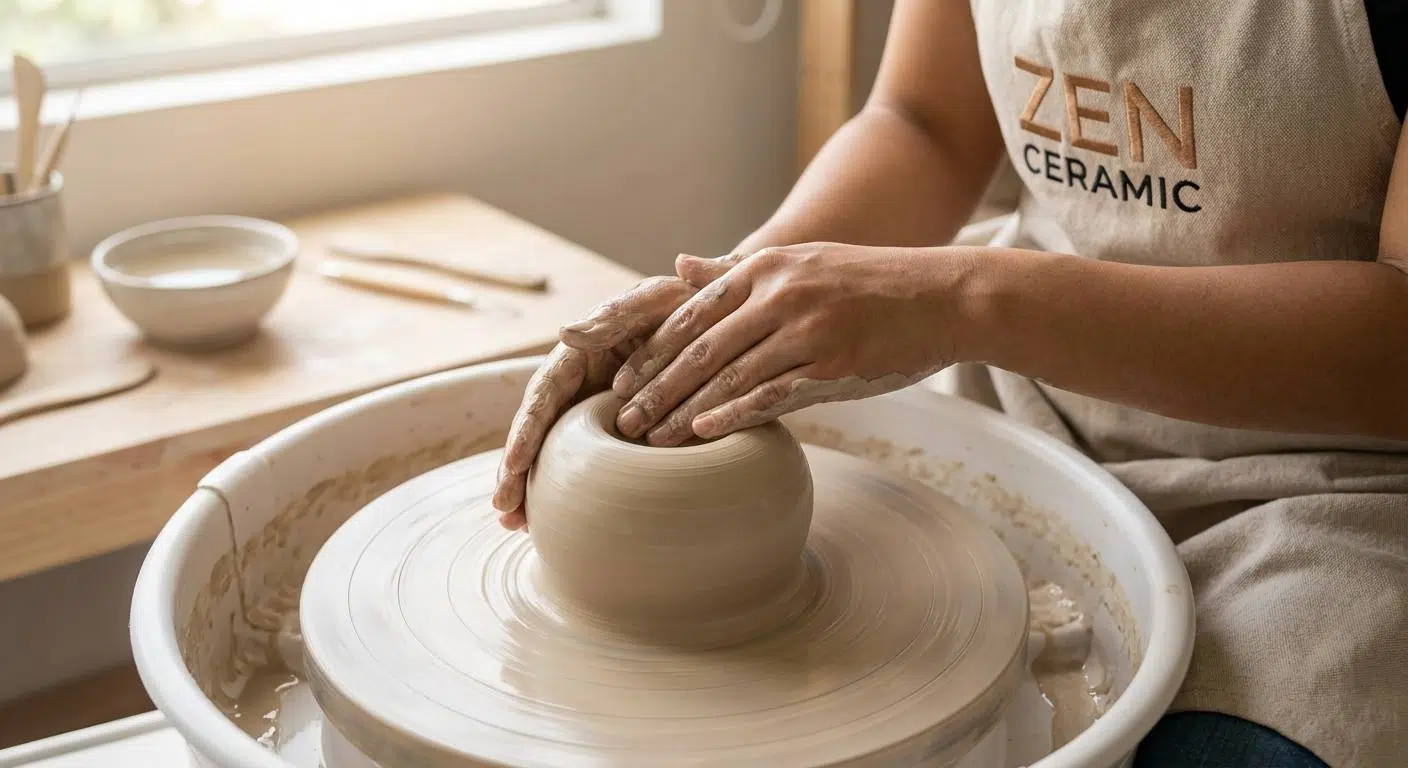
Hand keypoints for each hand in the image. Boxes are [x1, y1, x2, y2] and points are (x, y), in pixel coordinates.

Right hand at [492, 275, 698, 529]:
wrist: (724, 323)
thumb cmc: (688, 305)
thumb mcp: (655, 301)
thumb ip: (616, 316)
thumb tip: (564, 333)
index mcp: (581, 353)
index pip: (543, 395)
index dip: (525, 430)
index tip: (513, 464)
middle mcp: (579, 383)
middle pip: (539, 430)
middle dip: (517, 471)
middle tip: (504, 510)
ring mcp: (594, 409)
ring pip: (556, 451)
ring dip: (534, 487)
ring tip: (516, 525)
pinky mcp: (617, 431)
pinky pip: (589, 461)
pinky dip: (569, 489)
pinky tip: (552, 520)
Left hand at [608, 243, 970, 445]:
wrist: (944, 297)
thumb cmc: (868, 284)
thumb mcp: (799, 263)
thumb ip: (735, 272)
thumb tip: (675, 266)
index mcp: (768, 268)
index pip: (692, 312)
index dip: (651, 349)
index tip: (619, 379)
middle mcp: (782, 294)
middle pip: (701, 348)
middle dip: (654, 387)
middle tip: (621, 419)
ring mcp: (808, 329)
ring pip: (729, 375)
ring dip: (682, 411)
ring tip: (650, 439)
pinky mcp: (835, 365)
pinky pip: (773, 394)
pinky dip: (733, 414)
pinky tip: (702, 433)